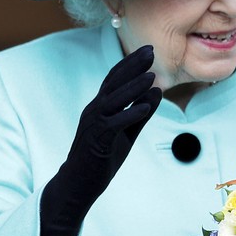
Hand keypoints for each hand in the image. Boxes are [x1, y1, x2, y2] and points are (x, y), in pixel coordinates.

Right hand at [40, 45, 161, 235]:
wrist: (77, 185)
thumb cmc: (101, 158)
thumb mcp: (126, 133)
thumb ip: (140, 113)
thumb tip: (158, 92)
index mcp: (100, 107)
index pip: (115, 79)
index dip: (131, 63)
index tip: (148, 50)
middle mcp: (94, 110)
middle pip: (114, 83)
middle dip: (132, 66)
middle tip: (150, 50)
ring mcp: (94, 125)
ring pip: (114, 100)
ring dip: (133, 88)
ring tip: (152, 76)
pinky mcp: (97, 141)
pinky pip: (114, 124)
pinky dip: (130, 115)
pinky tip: (145, 108)